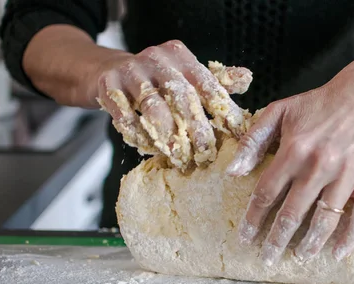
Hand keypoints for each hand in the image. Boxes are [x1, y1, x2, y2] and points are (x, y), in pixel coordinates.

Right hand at [95, 40, 252, 168]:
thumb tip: (248, 78)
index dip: (223, 110)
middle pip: (182, 96)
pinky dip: (138, 135)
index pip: (207, 83)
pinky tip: (149, 149)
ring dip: (167, 136)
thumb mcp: (185, 73)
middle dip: (196, 128)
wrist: (106, 70)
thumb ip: (216, 80)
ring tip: (178, 157)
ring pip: (152, 107)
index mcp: (180, 56)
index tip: (237, 134)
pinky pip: (124, 115)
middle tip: (205, 153)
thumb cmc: (155, 78)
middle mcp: (156, 59)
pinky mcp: (107, 85)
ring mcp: (130, 70)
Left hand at [226, 59, 353, 264]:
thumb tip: (233, 173)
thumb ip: (253, 140)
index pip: (267, 193)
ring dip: (310, 244)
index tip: (244, 238)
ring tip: (298, 258)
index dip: (253, 219)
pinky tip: (337, 254)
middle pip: (293, 213)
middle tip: (267, 259)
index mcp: (294, 149)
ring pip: (325, 219)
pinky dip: (349, 238)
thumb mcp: (279, 111)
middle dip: (277, 240)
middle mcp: (319, 165)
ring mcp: (347, 174)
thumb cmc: (318, 105)